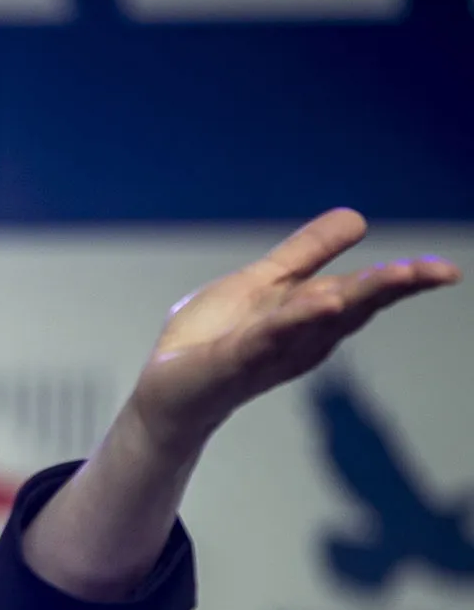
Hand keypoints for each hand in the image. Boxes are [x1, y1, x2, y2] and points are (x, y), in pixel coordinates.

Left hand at [130, 208, 459, 457]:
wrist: (164, 392)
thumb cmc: (213, 337)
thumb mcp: (262, 282)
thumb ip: (306, 253)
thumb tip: (357, 217)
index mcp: (309, 315)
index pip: (362, 292)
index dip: (402, 279)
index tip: (445, 271)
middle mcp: (299, 337)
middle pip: (353, 306)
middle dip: (394, 287)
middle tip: (441, 272)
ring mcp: (266, 351)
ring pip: (318, 320)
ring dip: (355, 298)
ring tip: (395, 276)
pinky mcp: (231, 361)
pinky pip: (266, 338)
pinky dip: (294, 321)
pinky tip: (321, 304)